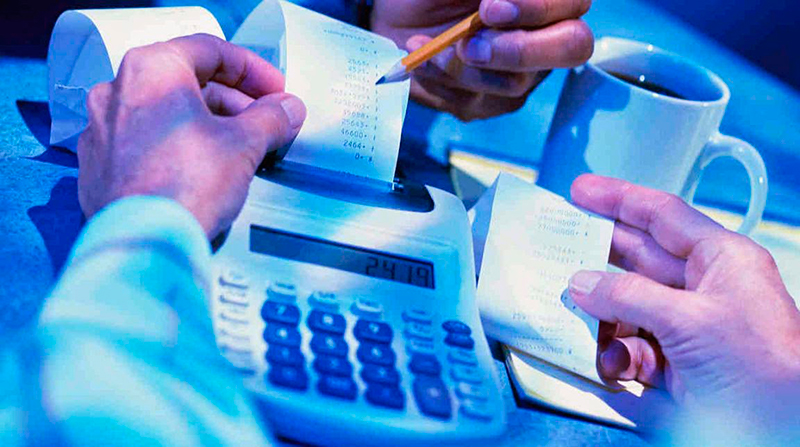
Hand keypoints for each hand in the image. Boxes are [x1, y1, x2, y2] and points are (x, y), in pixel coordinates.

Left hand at [78, 34, 305, 237]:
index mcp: (151, 70)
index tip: (274, 90)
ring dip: (209, 125)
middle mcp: (119, 92)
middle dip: (234, 102)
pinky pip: (148, 143)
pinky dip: (180, 148)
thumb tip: (285, 110)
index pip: (211, 51)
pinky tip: (207, 170)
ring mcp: (105, 130)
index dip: (253, 70)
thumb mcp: (245, 144)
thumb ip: (271, 118)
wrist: (145, 243)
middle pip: (188, 82)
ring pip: (167, 113)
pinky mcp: (102, 166)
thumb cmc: (183, 187)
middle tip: (265, 121)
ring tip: (241, 150)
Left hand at [371, 0, 592, 120]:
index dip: (537, 8)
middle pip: (571, 48)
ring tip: (425, 44)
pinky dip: (441, 79)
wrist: (397, 15)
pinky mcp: (490, 101)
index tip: (488, 8)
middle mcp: (547, 34)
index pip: (574, 2)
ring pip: (514, 82)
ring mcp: (522, 73)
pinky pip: (474, 101)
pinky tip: (422, 60)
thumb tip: (501, 2)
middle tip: (468, 44)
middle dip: (518, 50)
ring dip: (461, 66)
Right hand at [566, 175, 799, 407]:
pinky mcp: (676, 364)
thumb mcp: (690, 320)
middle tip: (560, 243)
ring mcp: (688, 328)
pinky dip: (615, 355)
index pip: (663, 216)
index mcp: (721, 261)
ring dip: (602, 317)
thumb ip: (628, 296)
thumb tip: (583, 284)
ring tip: (579, 319)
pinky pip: (630, 348)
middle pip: (638, 260)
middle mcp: (704, 289)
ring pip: (627, 308)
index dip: (620, 199)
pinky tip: (612, 364)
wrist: (779, 431)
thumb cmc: (766, 369)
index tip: (583, 191)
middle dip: (598, 256)